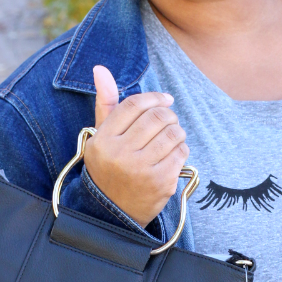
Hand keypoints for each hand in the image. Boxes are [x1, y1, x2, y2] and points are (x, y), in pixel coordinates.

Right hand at [83, 65, 188, 227]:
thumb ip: (105, 103)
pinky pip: (181, 153)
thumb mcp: (101, 137)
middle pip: (157, 117)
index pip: (134, 105)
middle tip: (168, 120)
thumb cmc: (109, 167)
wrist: (113, 212)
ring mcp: (141, 170)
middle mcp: (120, 154)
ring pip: (173, 133)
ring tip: (171, 136)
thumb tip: (100, 68)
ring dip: (177, 131)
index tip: (164, 99)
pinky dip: (181, 149)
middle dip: (168, 114)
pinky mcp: (161, 182)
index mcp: (103, 140)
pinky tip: (172, 154)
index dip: (154, 97)